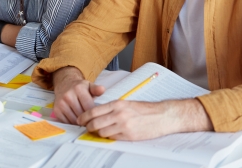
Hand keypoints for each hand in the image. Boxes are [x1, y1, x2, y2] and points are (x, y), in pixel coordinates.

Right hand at [52, 67, 105, 123]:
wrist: (64, 84)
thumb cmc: (80, 87)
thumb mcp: (89, 85)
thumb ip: (96, 89)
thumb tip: (102, 89)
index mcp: (78, 89)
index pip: (89, 108)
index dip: (94, 115)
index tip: (98, 117)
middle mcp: (68, 96)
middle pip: (82, 115)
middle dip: (88, 120)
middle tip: (92, 121)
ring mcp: (61, 103)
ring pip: (74, 120)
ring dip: (80, 123)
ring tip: (85, 121)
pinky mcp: (56, 110)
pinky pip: (66, 122)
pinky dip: (72, 123)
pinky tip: (76, 120)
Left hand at [78, 99, 212, 140]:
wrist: (162, 116)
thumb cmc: (145, 109)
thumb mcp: (126, 103)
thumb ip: (112, 108)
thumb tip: (97, 114)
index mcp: (117, 104)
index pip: (93, 111)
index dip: (83, 117)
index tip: (79, 120)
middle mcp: (119, 114)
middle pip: (95, 124)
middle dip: (88, 127)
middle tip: (86, 128)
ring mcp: (124, 126)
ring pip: (102, 132)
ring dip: (98, 133)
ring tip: (98, 132)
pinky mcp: (129, 136)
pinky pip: (112, 138)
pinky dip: (109, 137)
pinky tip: (110, 134)